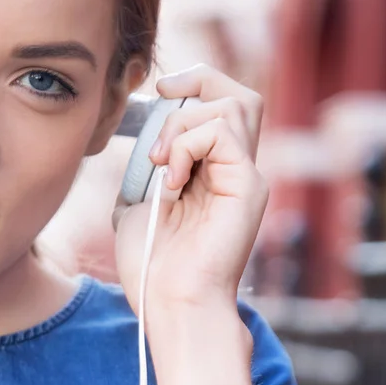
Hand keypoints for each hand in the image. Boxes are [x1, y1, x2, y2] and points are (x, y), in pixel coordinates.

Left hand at [113, 63, 267, 336]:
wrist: (170, 303)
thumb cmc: (153, 269)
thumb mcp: (136, 209)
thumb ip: (143, 175)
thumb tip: (139, 148)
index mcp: (215, 175)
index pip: (221, 107)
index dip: (190, 89)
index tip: (155, 96)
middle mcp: (237, 171)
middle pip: (240, 94)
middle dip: (198, 81)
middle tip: (162, 97)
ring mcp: (247, 177)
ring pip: (232, 104)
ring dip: (182, 124)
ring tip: (160, 164)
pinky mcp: (249, 185)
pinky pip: (222, 132)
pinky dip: (186, 145)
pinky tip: (171, 180)